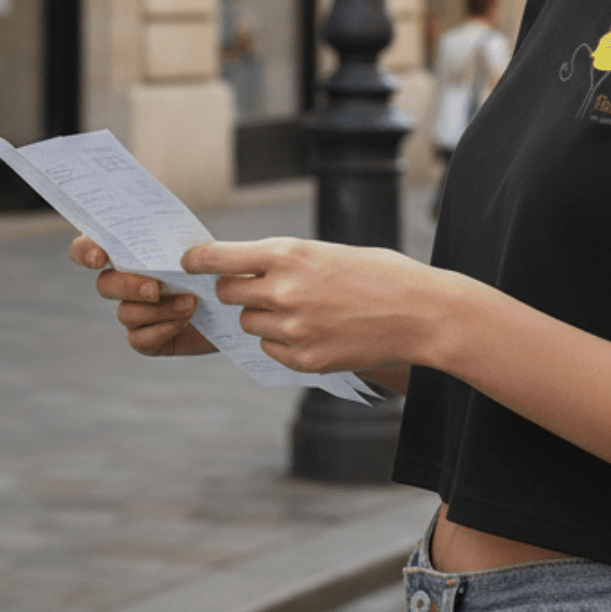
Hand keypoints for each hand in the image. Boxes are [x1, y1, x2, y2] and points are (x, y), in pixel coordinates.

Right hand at [68, 235, 215, 357]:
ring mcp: (135, 313)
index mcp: (131, 252)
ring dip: (159, 308)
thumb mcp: (202, 248)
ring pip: (126, 313)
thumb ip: (181, 244)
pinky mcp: (148, 339)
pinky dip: (161, 330)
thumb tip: (174, 249)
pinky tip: (184, 321)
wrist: (239, 302)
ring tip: (191, 303)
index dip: (85, 252)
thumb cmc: (217, 266)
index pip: (88, 249)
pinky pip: (139, 339)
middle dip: (128, 285)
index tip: (99, 257)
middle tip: (156, 288)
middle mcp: (125, 283)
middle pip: (105, 285)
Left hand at [181, 237, 446, 377]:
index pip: (218, 258)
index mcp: (288, 254)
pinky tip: (317, 331)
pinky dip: (284, 341)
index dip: (198, 260)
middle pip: (228, 294)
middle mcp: (282, 290)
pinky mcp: (302, 359)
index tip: (189, 262)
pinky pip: (271, 349)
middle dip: (239, 290)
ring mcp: (291, 329)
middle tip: (264, 288)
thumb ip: (288, 261)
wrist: (421, 313)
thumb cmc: (381, 274)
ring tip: (303, 310)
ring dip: (264, 317)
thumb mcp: (329, 252)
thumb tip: (249, 269)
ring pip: (249, 324)